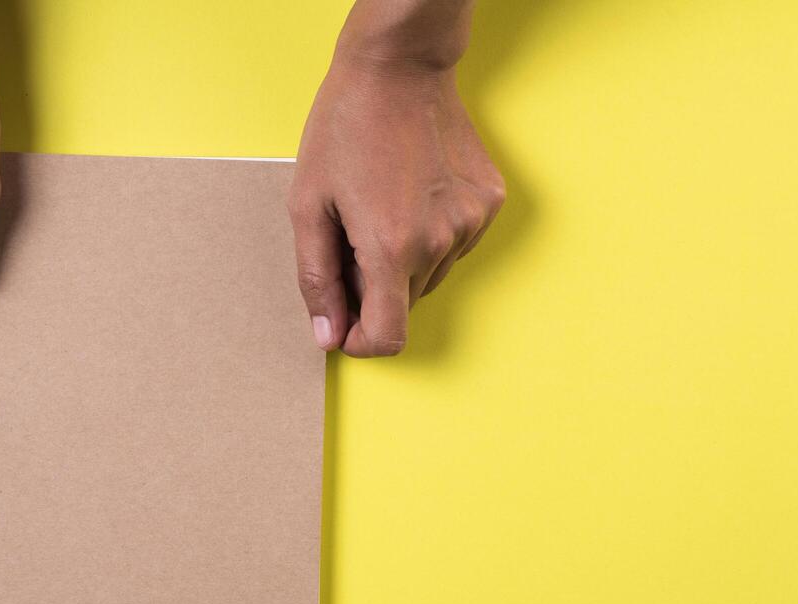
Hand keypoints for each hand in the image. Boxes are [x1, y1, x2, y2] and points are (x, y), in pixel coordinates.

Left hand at [289, 57, 503, 355]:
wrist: (398, 68)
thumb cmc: (344, 129)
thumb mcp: (308, 206)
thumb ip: (317, 279)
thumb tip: (329, 335)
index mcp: (391, 247)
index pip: (388, 338)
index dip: (361, 341)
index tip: (345, 324)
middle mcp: (440, 241)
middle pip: (404, 306)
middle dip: (373, 290)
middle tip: (351, 241)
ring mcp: (471, 222)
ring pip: (429, 278)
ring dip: (402, 263)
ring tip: (381, 210)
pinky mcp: (489, 203)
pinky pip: (454, 247)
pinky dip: (430, 237)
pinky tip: (412, 196)